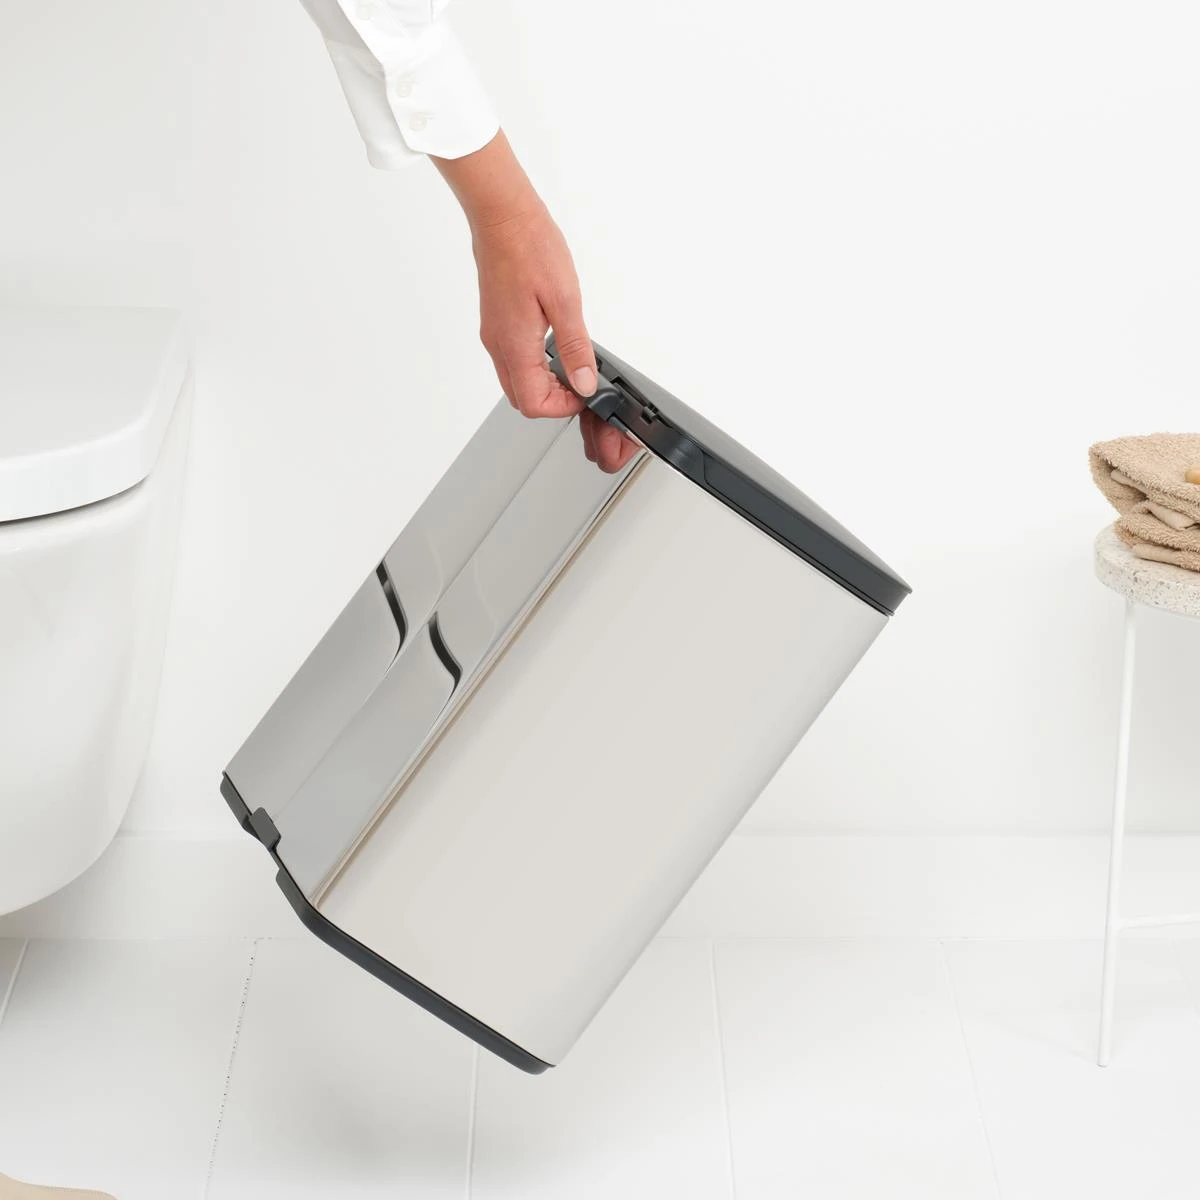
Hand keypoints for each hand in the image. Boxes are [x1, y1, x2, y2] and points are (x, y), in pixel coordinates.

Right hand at [433, 133, 636, 472]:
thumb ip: (575, 348)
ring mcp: (494, 335)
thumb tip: (585, 382)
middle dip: (553, 400)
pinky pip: (512, 360)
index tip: (584, 391)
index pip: (534, 403)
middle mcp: (498, 344)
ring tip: (570, 365)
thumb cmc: (529, 246)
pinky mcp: (496, 323)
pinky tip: (552, 347)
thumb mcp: (566, 300)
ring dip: (543, 384)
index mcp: (515, 344)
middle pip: (522, 399)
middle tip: (579, 382)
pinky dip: (534, 367)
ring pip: (516, 382)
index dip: (563, 406)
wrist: (502, 215)